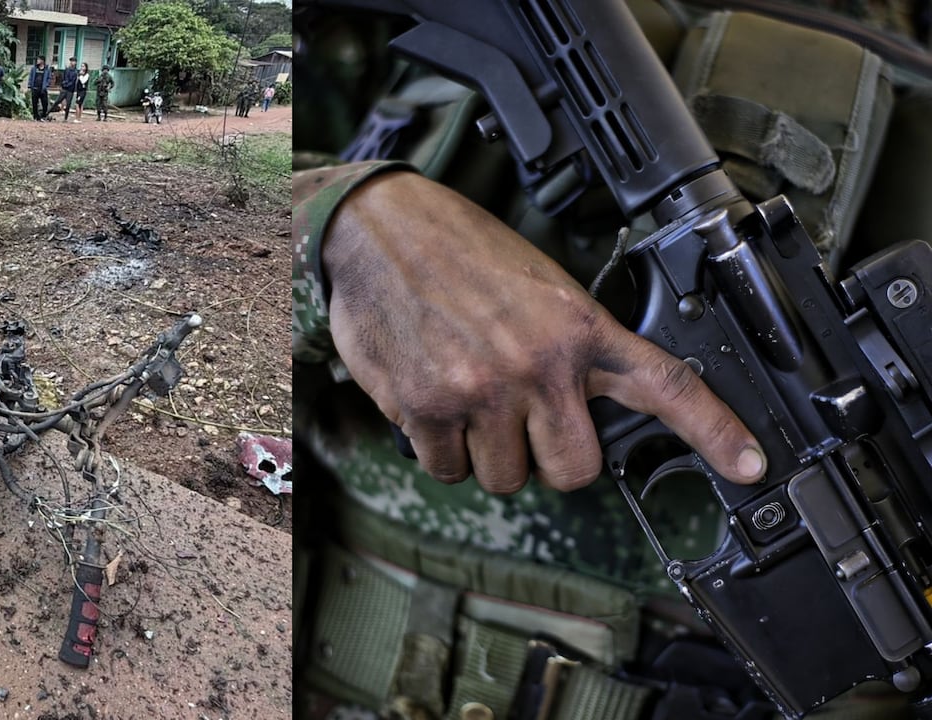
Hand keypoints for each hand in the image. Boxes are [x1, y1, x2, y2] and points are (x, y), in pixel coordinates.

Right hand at [323, 171, 765, 493]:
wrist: (380, 230)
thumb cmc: (459, 251)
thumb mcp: (540, 286)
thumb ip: (572, 347)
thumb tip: (583, 412)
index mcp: (577, 327)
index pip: (666, 385)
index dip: (717, 432)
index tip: (752, 466)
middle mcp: (537, 364)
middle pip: (574, 470)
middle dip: (549, 458)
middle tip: (525, 424)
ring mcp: (482, 390)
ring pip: (506, 479)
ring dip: (489, 454)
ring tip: (469, 399)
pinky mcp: (427, 408)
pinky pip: (448, 471)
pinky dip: (442, 451)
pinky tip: (433, 404)